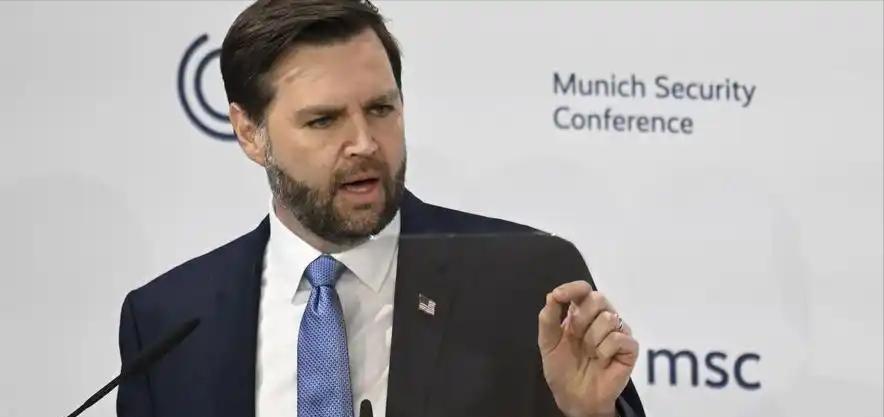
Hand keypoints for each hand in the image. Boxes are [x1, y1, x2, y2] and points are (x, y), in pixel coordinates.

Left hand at [537, 281, 637, 416]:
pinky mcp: (630, 347)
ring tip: (589, 354)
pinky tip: (601, 361)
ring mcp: (618, 331)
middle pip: (598, 298)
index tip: (559, 296)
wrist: (574, 398)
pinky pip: (618, 338)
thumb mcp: (548, 343)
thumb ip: (548, 318)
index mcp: (581, 313)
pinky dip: (604, 351)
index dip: (573, 288)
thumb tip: (552, 295)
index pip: (583, 290)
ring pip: (608, 318)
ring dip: (591, 339)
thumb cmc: (562, 369)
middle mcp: (601, 317)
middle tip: (575, 337)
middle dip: (581, 319)